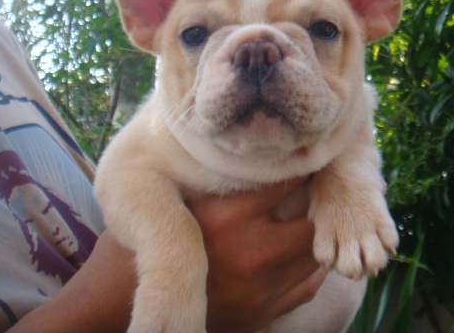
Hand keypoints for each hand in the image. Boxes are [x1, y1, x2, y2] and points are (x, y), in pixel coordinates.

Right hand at [7, 176, 324, 332]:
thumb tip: (258, 141)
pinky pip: (309, 283)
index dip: (302, 164)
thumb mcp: (180, 198)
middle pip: (312, 217)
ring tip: (314, 213)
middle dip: (318, 200)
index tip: (311, 152)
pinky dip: (310, 264)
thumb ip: (218, 173)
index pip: (287, 179)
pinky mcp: (267, 311)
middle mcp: (250, 253)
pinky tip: (300, 248)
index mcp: (227, 218)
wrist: (132, 304)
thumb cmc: (156, 239)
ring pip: (315, 251)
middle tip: (321, 184)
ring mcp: (262, 288)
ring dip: (317, 232)